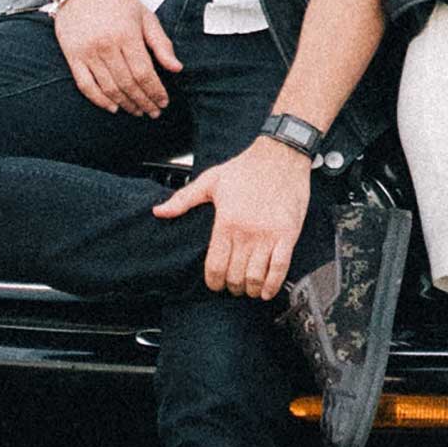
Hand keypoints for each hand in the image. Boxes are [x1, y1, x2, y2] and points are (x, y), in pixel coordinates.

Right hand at [52, 0, 181, 114]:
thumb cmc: (115, 1)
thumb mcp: (145, 16)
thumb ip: (161, 43)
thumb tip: (176, 68)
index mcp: (127, 35)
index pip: (144, 73)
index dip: (155, 91)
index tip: (163, 101)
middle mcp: (106, 46)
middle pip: (128, 84)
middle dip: (143, 101)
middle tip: (153, 111)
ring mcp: (87, 53)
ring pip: (108, 88)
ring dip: (125, 104)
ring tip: (137, 111)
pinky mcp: (72, 57)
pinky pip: (85, 85)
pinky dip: (99, 100)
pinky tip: (112, 107)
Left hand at [154, 136, 311, 297]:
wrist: (280, 156)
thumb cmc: (246, 168)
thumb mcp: (210, 181)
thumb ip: (183, 199)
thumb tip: (159, 211)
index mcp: (226, 222)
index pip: (215, 266)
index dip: (214, 282)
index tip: (215, 284)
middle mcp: (247, 233)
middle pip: (235, 276)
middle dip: (232, 287)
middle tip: (232, 286)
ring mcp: (269, 235)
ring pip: (257, 277)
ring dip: (251, 289)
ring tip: (248, 288)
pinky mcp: (288, 234)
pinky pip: (280, 268)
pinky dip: (273, 285)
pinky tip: (267, 291)